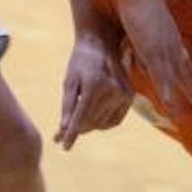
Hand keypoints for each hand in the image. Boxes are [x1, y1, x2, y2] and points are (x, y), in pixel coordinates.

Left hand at [56, 27, 133, 148]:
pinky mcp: (130, 97)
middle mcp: (112, 91)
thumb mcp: (69, 81)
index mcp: (95, 86)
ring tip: (76, 122)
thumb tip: (64, 129)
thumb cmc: (80, 61)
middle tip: (60, 135)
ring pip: (102, 123)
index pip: (81, 118)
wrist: (102, 44)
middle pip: (91, 122)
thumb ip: (68, 106)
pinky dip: (102, 124)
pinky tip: (92, 119)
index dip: (71, 134)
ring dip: (88, 126)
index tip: (63, 146)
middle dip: (76, 129)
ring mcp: (124, 95)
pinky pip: (115, 120)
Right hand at [110, 0, 191, 110]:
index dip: (189, 70)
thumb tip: (144, 32)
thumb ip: (147, 24)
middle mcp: (171, 41)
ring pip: (177, 76)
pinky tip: (170, 106)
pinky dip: (166, 92)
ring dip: (185, 93)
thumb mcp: (145, 10)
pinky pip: (161, 77)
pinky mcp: (151, 51)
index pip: (183, 55)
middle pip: (185, 68)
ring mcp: (163, 47)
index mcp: (170, 31)